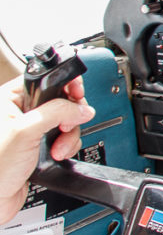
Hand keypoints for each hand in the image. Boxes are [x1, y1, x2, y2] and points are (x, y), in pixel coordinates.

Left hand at [0, 75, 94, 224]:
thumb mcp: (26, 131)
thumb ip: (57, 113)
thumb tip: (81, 108)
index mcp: (9, 99)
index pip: (45, 80)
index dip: (64, 85)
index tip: (76, 93)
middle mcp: (20, 112)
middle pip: (61, 101)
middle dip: (70, 116)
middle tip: (67, 125)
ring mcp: (31, 129)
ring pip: (65, 121)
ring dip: (68, 136)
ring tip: (58, 147)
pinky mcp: (39, 145)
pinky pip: (63, 138)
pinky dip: (66, 146)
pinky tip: (57, 154)